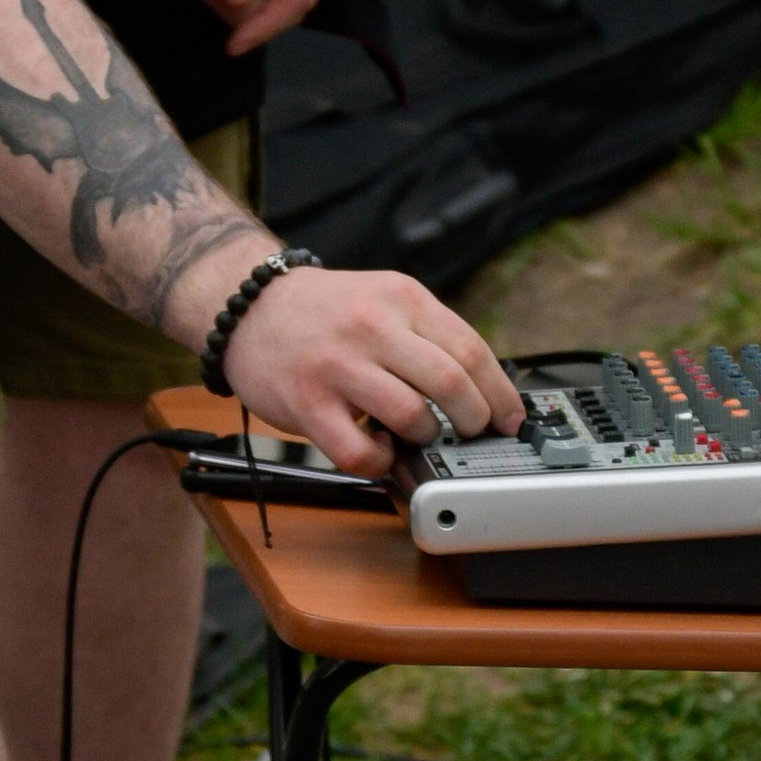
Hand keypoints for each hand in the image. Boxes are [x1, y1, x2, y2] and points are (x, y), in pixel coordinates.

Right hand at [219, 264, 524, 475]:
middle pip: (451, 381)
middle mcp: (373, 327)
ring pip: (412, 415)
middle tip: (472, 434)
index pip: (471, 348)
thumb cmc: (325, 312)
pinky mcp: (308, 402)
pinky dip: (379, 461)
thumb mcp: (384, 299)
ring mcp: (339, 365)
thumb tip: (481, 388)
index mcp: (402, 299)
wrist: (250, 307)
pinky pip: (359, 450)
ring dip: (426, 437)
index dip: (500, 393)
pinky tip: (378, 449)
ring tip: (419, 436)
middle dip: (474, 420)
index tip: (509, 418)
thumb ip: (428, 335)